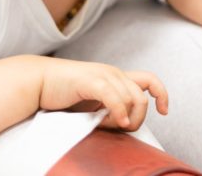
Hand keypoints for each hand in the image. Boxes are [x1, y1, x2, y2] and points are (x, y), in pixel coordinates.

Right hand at [37, 58, 167, 130]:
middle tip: (119, 128)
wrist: (37, 83)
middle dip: (138, 118)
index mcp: (116, 77)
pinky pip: (114, 97)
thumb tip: (126, 123)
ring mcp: (103, 75)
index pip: (149, 80)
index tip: (164, 111)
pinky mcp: (91, 81)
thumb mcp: (92, 104)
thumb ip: (109, 109)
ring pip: (130, 100)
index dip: (161, 94)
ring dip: (123, 118)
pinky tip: (117, 122)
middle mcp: (114, 73)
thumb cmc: (62, 96)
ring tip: (106, 125)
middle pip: (142, 98)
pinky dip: (119, 111)